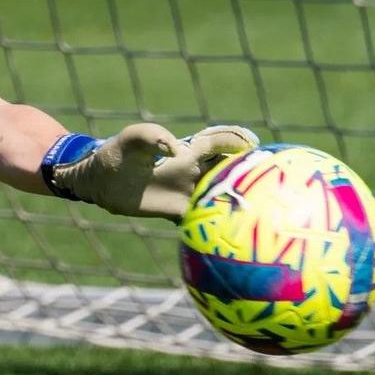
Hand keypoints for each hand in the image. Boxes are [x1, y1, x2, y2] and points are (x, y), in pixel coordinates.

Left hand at [44, 124, 259, 220]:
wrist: (100, 181)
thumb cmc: (116, 154)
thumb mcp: (132, 138)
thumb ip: (153, 135)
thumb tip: (177, 150)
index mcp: (187, 150)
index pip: (219, 143)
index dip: (237, 141)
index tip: (253, 146)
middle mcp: (193, 172)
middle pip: (230, 171)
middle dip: (252, 174)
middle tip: (274, 183)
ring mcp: (188, 193)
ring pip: (222, 197)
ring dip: (241, 203)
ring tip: (265, 214)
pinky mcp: (179, 213)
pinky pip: (205, 220)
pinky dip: (220, 227)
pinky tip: (236, 239)